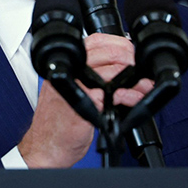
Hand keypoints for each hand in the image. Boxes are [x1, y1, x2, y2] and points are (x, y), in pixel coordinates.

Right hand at [18, 34, 152, 167]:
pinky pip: (113, 93)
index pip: (96, 40)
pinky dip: (129, 96)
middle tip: (141, 72)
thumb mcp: (74, 92)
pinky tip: (133, 99)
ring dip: (135, 79)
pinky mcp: (85, 105)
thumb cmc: (59, 122)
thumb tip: (125, 68)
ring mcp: (76, 87)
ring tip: (142, 87)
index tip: (132, 53)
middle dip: (131, 60)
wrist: (45, 146)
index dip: (120, 45)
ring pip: (112, 70)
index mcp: (67, 65)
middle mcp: (69, 72)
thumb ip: (93, 76)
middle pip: (108, 53)